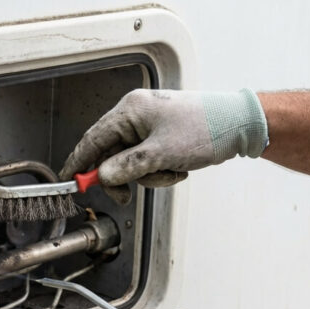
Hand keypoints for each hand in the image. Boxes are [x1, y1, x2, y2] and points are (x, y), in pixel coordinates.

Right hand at [59, 89, 267, 188]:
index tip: (70, 181)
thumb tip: (102, 176)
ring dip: (149, 175)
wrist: (238, 124)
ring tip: (171, 172)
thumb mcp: (161, 153)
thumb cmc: (204, 129)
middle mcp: (136, 115)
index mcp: (130, 111)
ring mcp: (149, 125)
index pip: (93, 138)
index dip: (79, 162)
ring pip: (131, 162)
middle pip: (111, 154)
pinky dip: (160, 171)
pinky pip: (147, 161)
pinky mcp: (161, 136)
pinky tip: (178, 168)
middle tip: (127, 196)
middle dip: (124, 177)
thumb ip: (127, 167)